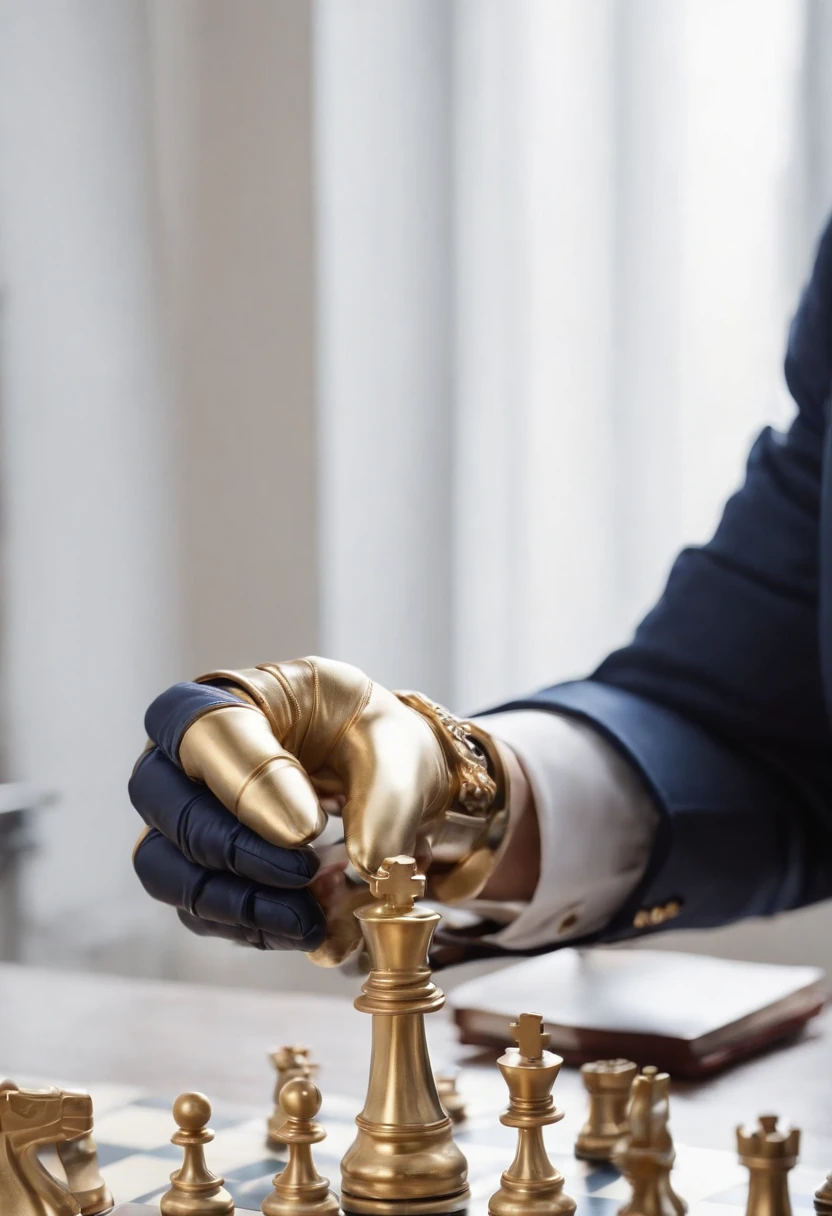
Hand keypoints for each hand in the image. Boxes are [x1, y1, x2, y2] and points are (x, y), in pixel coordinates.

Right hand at [131, 658, 460, 962]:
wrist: (381, 777)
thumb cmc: (375, 742)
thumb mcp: (397, 748)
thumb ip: (385, 800)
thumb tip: (367, 864)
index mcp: (235, 695)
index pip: (209, 730)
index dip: (251, 784)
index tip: (309, 829)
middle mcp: (184, 752)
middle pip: (163, 799)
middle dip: (232, 848)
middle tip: (303, 869)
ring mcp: (179, 812)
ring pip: (162, 864)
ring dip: (231, 900)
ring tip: (304, 918)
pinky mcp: (193, 869)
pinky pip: (193, 907)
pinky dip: (245, 925)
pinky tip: (300, 926)